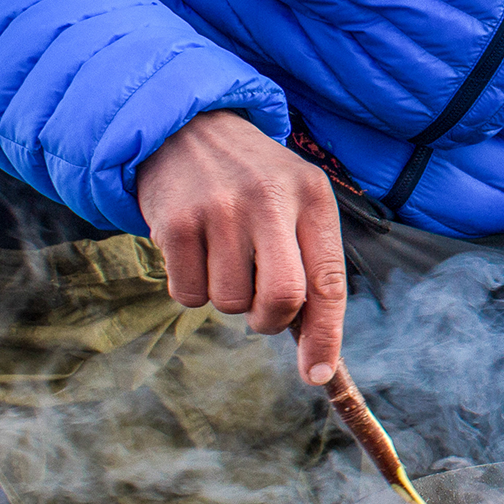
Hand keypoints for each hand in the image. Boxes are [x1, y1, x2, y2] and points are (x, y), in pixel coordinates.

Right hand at [137, 110, 346, 385]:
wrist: (186, 128)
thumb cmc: (254, 182)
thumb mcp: (296, 201)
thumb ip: (311, 264)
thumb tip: (317, 353)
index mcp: (312, 196)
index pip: (329, 280)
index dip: (326, 336)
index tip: (316, 375)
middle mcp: (269, 200)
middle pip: (282, 298)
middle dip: (271, 321)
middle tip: (261, 309)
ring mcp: (219, 210)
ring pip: (231, 303)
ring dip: (229, 300)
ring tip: (226, 257)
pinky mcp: (174, 223)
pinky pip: (189, 296)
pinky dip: (194, 290)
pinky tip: (196, 251)